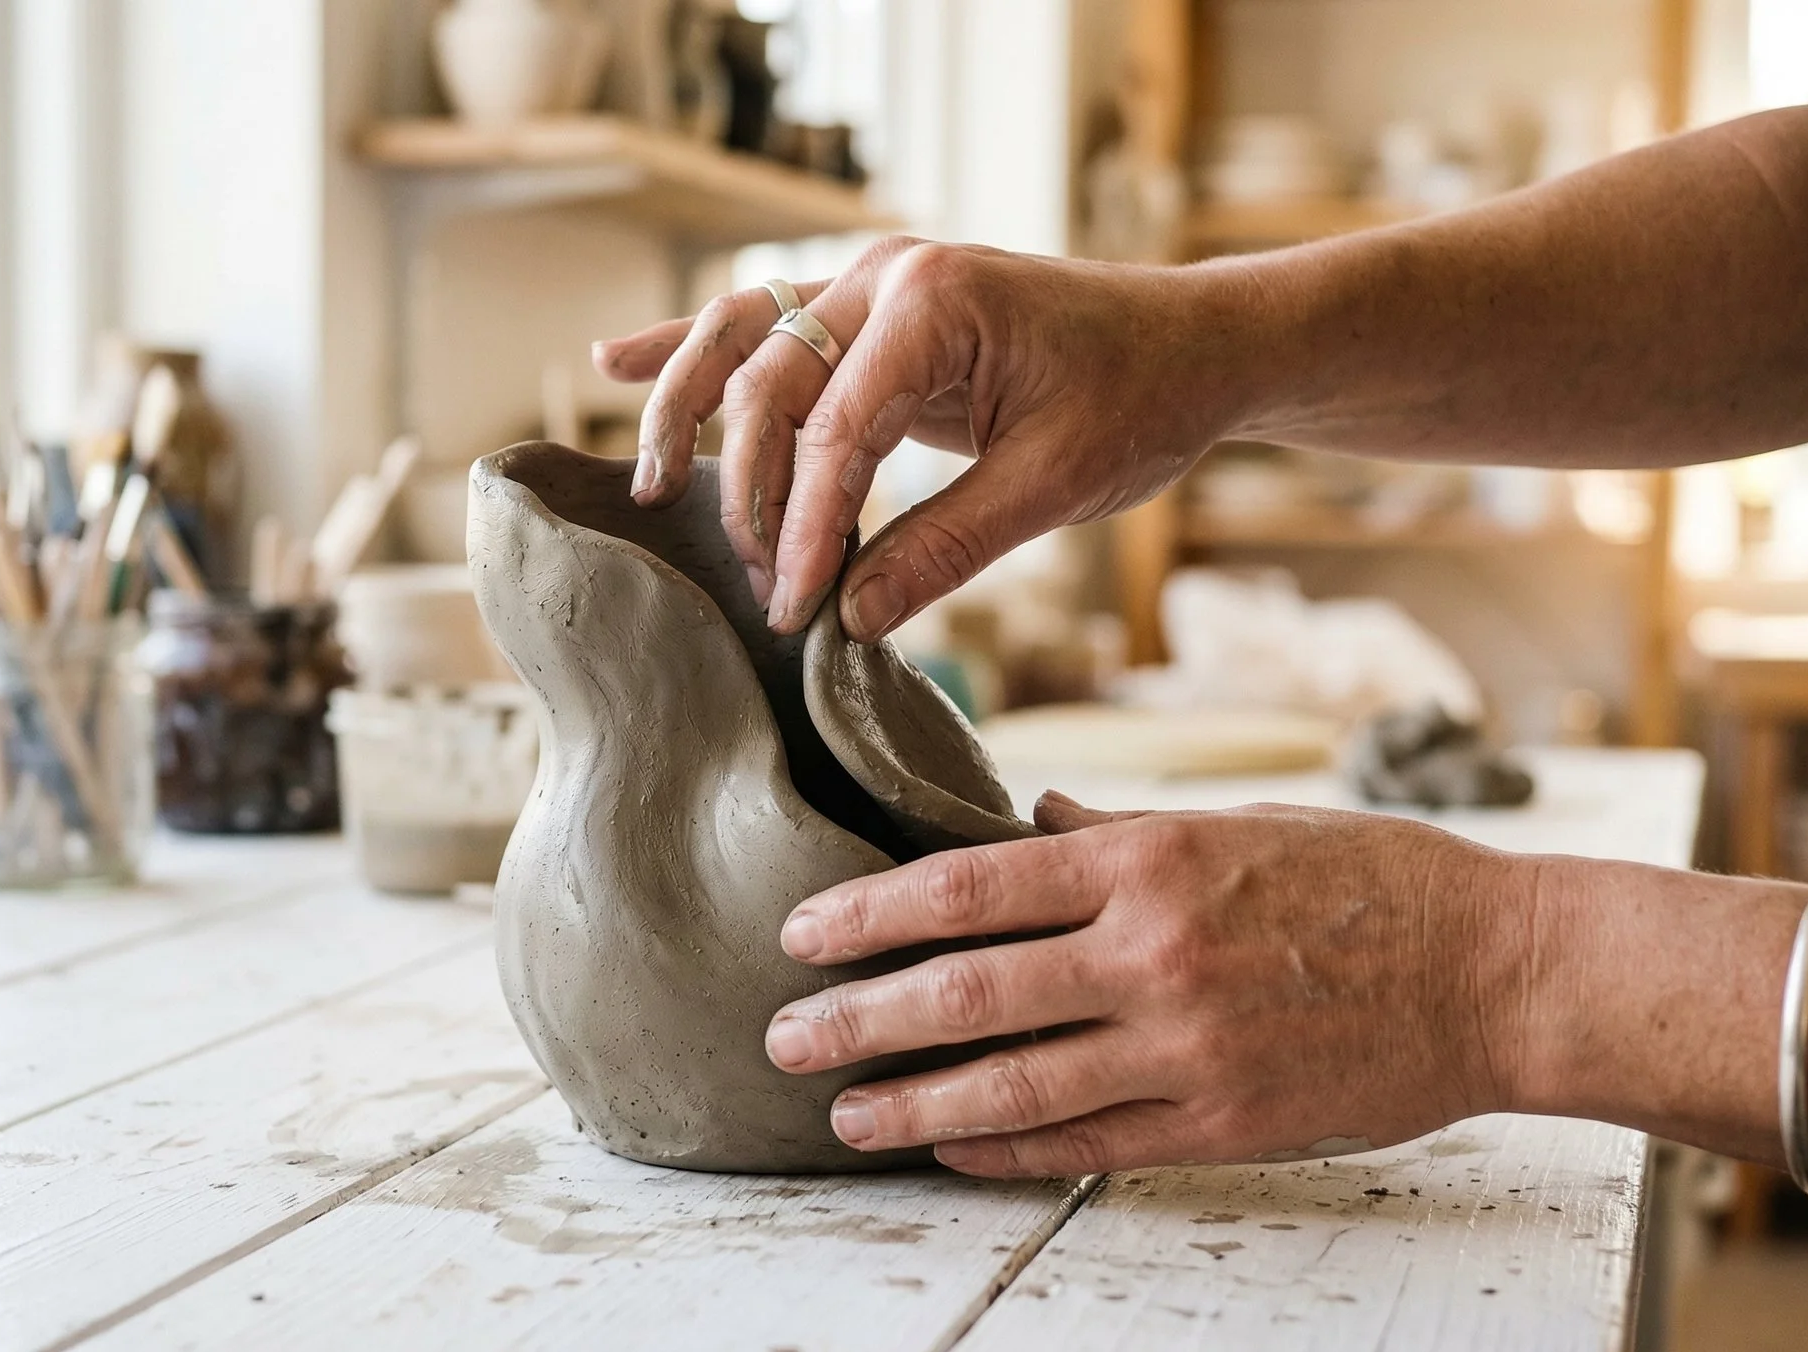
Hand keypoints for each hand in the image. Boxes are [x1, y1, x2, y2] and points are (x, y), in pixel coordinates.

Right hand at [593, 239, 1249, 639]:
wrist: (1193, 343)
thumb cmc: (1138, 400)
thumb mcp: (1054, 486)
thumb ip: (946, 548)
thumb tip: (850, 618)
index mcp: (935, 306)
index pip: (833, 430)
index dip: (808, 528)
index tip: (796, 609)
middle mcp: (888, 276)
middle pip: (767, 380)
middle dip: (753, 491)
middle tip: (764, 587)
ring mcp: (872, 283)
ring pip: (742, 336)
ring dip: (687, 407)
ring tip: (656, 490)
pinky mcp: (871, 309)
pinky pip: (764, 322)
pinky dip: (690, 345)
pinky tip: (615, 361)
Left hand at [759, 792, 1543, 1176]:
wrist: (1501, 972)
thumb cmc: (1374, 880)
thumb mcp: (1241, 825)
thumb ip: (1118, 837)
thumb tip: (1020, 828)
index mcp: (1152, 861)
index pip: (970, 886)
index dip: (869, 915)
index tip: (800, 935)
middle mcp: (1155, 952)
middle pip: (969, 991)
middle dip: (860, 1019)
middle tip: (781, 1040)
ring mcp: (1189, 1045)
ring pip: (1015, 1082)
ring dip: (913, 1102)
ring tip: (845, 1114)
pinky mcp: (1224, 1120)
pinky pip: (1090, 1141)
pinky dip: (1008, 1147)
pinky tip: (948, 1146)